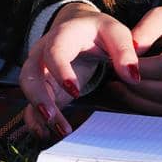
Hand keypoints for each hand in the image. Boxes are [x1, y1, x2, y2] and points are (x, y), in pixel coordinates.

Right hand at [19, 2, 141, 138]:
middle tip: (52, 118)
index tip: (75, 92)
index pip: (54, 51)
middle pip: (30, 73)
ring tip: (58, 131)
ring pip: (28, 90)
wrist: (79, 27)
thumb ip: (125, 52)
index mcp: (63, 36)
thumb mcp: (115, 33)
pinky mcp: (43, 86)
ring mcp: (40, 69)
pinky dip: (35, 119)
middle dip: (38, 97)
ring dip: (38, 112)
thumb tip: (132, 77)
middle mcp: (44, 52)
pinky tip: (46, 134)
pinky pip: (31, 102)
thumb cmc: (99, 31)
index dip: (60, 71)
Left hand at [104, 5, 161, 114]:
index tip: (118, 63)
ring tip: (117, 87)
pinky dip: (146, 107)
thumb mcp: (160, 16)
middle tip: (115, 78)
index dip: (140, 69)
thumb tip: (131, 52)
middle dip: (138, 87)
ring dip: (139, 100)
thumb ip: (144, 31)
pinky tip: (127, 95)